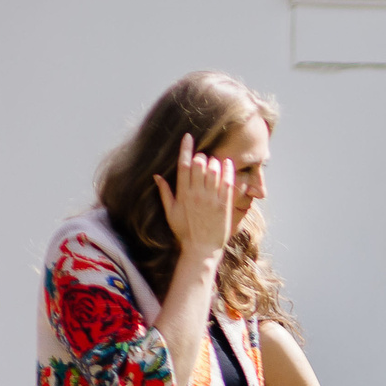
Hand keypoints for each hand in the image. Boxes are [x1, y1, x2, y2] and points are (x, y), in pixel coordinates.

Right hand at [153, 133, 235, 261]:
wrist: (201, 248)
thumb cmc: (184, 231)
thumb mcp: (170, 212)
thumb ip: (165, 193)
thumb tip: (157, 176)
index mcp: (182, 193)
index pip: (183, 165)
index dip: (186, 149)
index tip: (188, 137)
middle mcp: (196, 194)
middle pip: (199, 165)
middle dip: (201, 157)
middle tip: (203, 159)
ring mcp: (211, 199)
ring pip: (213, 171)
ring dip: (214, 162)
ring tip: (214, 162)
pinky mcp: (224, 205)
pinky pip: (227, 182)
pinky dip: (228, 170)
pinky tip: (228, 163)